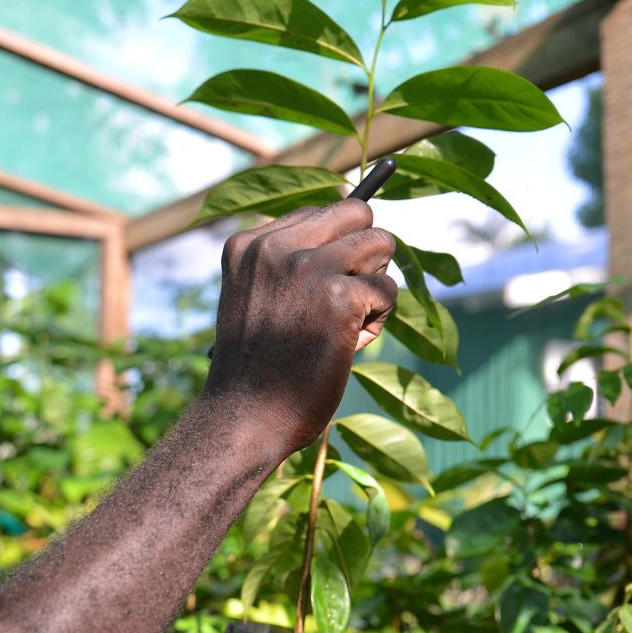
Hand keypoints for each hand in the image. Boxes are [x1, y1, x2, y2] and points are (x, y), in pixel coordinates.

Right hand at [204, 201, 396, 456]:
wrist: (243, 419)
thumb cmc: (255, 370)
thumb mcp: (254, 299)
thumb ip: (287, 265)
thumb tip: (357, 235)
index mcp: (249, 245)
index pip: (319, 212)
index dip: (335, 248)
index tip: (319, 291)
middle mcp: (275, 247)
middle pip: (356, 214)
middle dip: (365, 254)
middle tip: (346, 299)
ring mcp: (308, 268)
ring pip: (380, 244)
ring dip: (374, 285)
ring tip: (346, 323)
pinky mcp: (340, 297)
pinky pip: (388, 291)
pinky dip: (378, 320)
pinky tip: (347, 345)